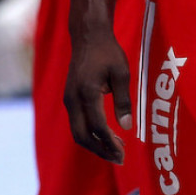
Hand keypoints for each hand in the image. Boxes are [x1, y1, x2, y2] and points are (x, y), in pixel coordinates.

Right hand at [64, 26, 131, 163]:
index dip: (110, 142)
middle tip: (120, 158)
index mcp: (87, 91)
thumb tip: (127, 126)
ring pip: (77, 132)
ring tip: (116, 150)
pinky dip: (90, 134)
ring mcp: (68, 99)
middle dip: (101, 150)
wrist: (87, 36)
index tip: (123, 153)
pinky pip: (76, 123)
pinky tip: (106, 136)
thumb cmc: (107, 52)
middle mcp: (73, 98)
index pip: (97, 126)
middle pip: (82, 135)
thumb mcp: (121, 73)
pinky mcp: (69, 98)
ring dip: (95, 145)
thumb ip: (123, 100)